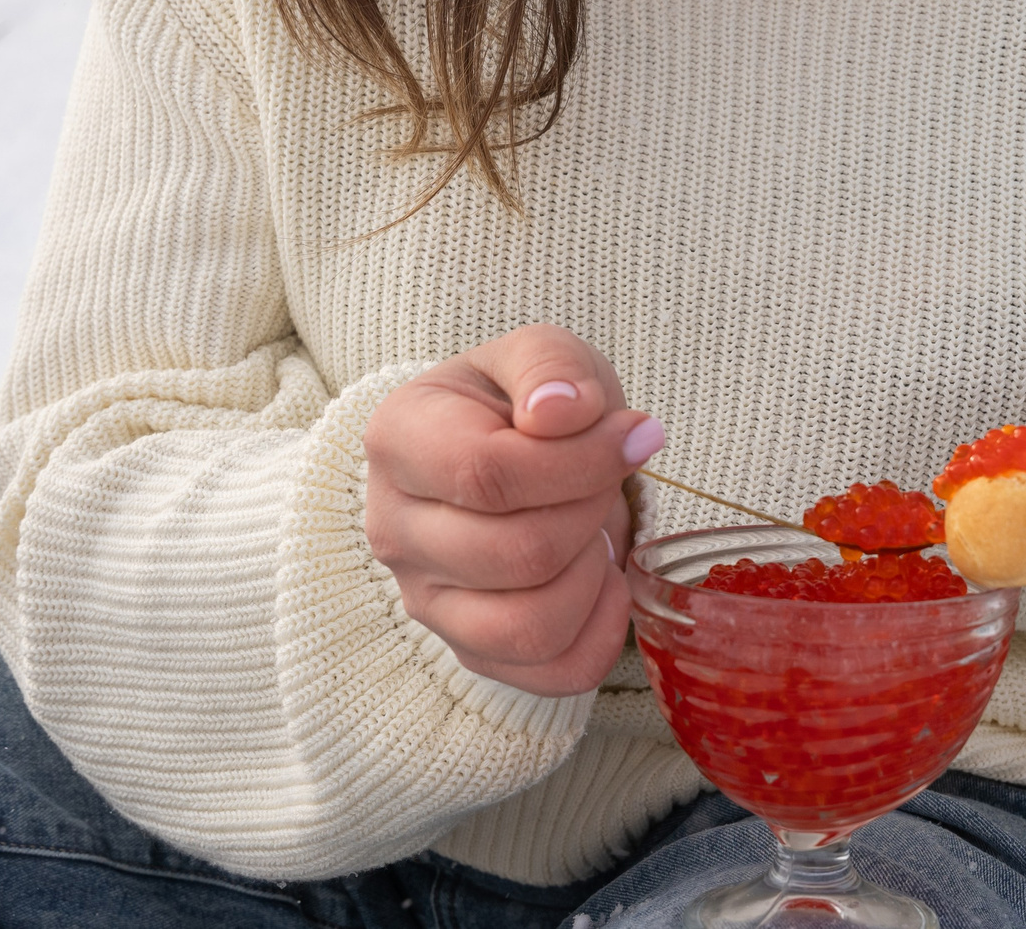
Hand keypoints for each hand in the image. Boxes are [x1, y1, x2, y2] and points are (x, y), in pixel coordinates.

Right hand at [362, 325, 663, 696]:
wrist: (505, 451)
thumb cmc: (521, 401)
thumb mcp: (539, 353)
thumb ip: (551, 366)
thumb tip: (560, 412)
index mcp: (397, 440)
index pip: (489, 474)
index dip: (580, 462)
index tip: (632, 435)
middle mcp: (393, 528)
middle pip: (519, 552)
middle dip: (593, 510)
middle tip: (608, 478)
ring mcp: (424, 599)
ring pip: (532, 626)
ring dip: (594, 574)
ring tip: (595, 528)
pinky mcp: (467, 650)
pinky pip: (552, 673)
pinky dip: (601, 630)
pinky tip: (600, 577)